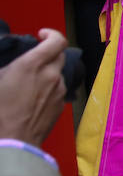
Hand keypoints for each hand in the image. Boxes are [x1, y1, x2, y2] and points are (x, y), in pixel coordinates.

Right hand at [0, 29, 68, 145]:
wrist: (11, 141)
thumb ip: (9, 67)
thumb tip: (13, 66)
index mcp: (32, 65)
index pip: (57, 40)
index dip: (51, 34)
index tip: (41, 35)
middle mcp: (50, 75)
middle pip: (59, 55)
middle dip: (48, 53)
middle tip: (33, 59)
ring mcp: (58, 91)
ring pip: (58, 74)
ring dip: (47, 73)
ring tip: (28, 83)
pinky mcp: (60, 105)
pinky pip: (57, 90)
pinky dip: (48, 89)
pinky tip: (32, 98)